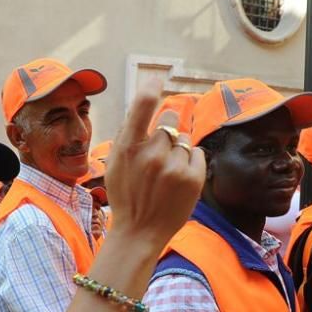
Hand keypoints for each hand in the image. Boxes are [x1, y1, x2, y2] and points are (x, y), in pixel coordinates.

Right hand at [104, 79, 205, 247]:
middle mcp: (152, 154)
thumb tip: (144, 103)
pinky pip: (197, 152)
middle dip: (166, 133)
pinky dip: (191, 161)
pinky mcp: (193, 178)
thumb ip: (127, 135)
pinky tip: (178, 179)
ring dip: (178, 150)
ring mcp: (174, 167)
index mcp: (128, 149)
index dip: (150, 89)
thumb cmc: (125, 196)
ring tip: (166, 175)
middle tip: (157, 157)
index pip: (141, 107)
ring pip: (184, 139)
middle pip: (169, 122)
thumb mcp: (114, 164)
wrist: (139, 232)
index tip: (156, 80)